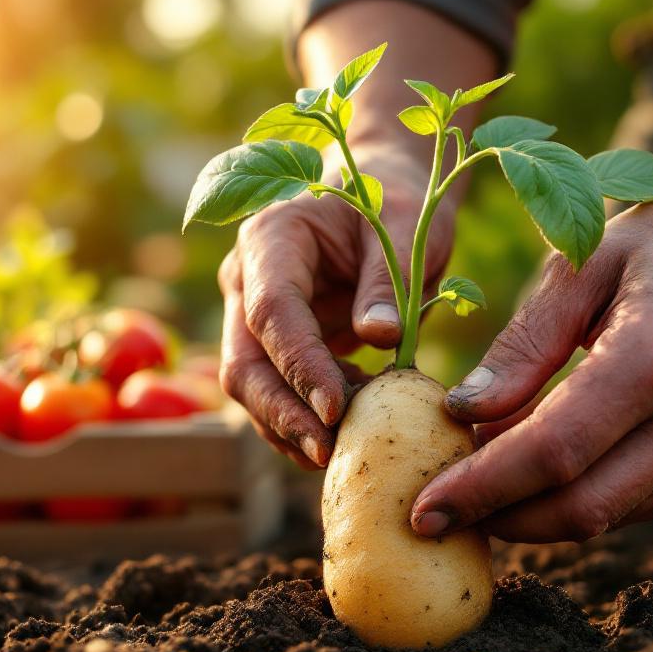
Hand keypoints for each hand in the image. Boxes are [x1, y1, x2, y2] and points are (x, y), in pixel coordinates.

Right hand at [218, 143, 455, 467]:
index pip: (272, 313)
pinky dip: (308, 421)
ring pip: (252, 388)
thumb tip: (380, 338)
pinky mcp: (273, 347)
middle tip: (329, 454)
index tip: (336, 410)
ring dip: (292, 428)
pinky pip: (278, 395)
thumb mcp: (409, 226)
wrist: (384, 198)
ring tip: (344, 454)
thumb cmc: (398, 203)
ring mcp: (252, 316)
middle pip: (243, 363)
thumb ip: (390, 279)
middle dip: (282, 414)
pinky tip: (352, 434)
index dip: (299, 366)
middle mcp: (247, 279)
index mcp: (272, 238)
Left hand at [410, 174, 652, 541]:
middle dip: (499, 520)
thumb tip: (461, 414)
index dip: (481, 489)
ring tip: (473, 494)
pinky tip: (530, 480)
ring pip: (607, 517)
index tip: (422, 511)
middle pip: (579, 506)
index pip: (553, 452)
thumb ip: (523, 345)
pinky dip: (575, 502)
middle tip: (435, 515)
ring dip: (532, 518)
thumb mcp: (583, 264)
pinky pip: (635, 504)